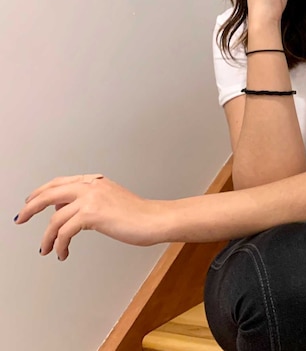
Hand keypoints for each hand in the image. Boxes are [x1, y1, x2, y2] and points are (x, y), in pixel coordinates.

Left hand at [14, 174, 166, 260]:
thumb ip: (89, 203)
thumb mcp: (111, 202)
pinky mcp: (92, 215)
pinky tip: (62, 252)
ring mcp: (91, 199)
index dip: (41, 192)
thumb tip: (66, 211)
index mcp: (95, 182)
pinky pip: (64, 232)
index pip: (60, 183)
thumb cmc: (139, 215)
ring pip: (55, 219)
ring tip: (46, 249)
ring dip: (47, 238)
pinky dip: (59, 245)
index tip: (30, 202)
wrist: (155, 220)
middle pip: (50, 193)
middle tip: (21, 219)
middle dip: (31, 208)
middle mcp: (91, 187)